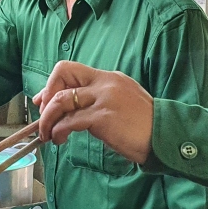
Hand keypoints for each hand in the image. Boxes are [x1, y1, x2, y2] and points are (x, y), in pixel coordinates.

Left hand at [32, 60, 154, 163]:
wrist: (164, 136)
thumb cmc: (143, 126)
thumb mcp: (121, 103)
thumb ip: (98, 101)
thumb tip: (72, 111)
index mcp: (109, 78)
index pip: (72, 69)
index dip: (52, 84)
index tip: (44, 101)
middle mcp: (105, 82)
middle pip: (63, 72)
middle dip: (46, 94)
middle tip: (43, 114)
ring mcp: (103, 98)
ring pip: (61, 99)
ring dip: (47, 118)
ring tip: (47, 134)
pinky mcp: (102, 117)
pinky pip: (70, 120)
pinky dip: (58, 130)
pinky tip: (59, 139)